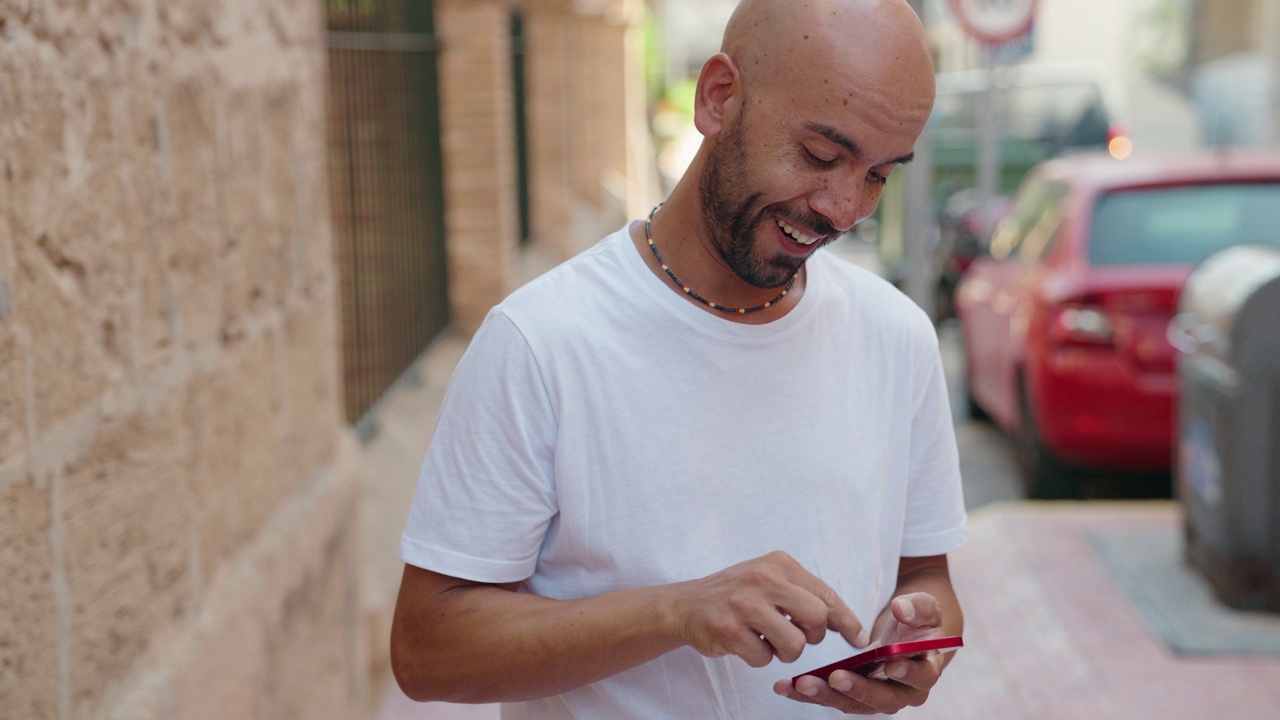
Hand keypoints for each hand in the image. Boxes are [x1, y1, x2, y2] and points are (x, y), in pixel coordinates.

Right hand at [672, 551, 868, 667]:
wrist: (686, 604)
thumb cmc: (736, 594)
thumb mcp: (770, 579)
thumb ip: (803, 593)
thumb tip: (845, 622)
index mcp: (779, 563)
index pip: (826, 593)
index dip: (847, 620)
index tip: (858, 638)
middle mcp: (763, 578)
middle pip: (817, 618)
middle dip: (812, 636)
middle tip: (796, 636)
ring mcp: (744, 604)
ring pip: (794, 644)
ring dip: (784, 651)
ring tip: (767, 640)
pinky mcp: (729, 630)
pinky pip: (764, 658)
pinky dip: (759, 657)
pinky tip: (745, 642)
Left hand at [772, 592, 948, 714]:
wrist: (907, 633)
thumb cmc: (918, 621)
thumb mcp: (925, 607)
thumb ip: (918, 606)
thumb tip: (902, 609)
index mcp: (925, 671)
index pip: (920, 677)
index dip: (908, 673)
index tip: (890, 665)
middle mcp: (903, 691)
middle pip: (882, 699)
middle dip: (857, 689)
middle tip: (835, 678)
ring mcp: (876, 696)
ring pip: (852, 702)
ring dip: (826, 695)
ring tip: (801, 684)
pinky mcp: (854, 694)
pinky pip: (832, 696)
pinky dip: (809, 693)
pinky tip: (787, 686)